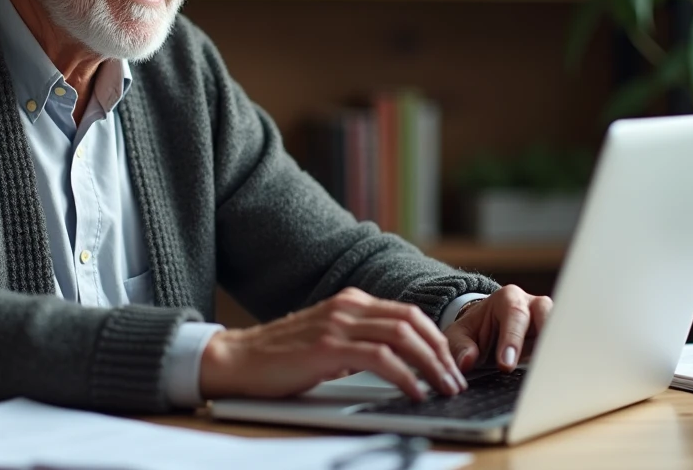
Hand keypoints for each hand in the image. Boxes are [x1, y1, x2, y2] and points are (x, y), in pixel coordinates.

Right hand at [199, 287, 467, 401]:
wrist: (237, 359)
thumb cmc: (280, 357)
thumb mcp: (327, 340)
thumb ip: (358, 342)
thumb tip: (396, 364)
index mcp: (350, 301)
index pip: (408, 313)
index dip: (436, 338)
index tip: (449, 364)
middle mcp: (348, 306)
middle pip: (412, 321)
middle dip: (441, 352)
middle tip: (454, 380)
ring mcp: (338, 324)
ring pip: (402, 337)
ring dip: (430, 365)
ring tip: (443, 388)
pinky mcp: (328, 347)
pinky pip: (381, 359)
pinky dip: (406, 376)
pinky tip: (415, 392)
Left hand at [443, 285, 552, 372]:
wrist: (487, 330)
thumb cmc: (475, 331)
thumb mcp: (459, 335)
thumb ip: (460, 347)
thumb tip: (467, 361)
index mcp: (508, 298)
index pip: (514, 315)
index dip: (512, 340)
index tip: (505, 365)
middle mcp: (533, 305)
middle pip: (546, 315)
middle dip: (542, 341)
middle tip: (537, 369)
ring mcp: (548, 320)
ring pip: (561, 329)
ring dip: (557, 350)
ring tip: (552, 373)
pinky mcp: (556, 337)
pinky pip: (563, 346)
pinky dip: (561, 359)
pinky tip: (558, 376)